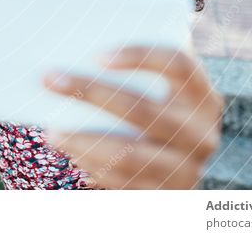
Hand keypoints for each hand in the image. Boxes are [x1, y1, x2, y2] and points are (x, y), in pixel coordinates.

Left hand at [43, 46, 222, 188]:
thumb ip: (133, 71)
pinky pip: (124, 181)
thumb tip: (75, 56)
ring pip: (129, 154)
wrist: (181, 158)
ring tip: (51, 131)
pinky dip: (93, 164)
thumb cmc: (159, 105)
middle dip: (90, 93)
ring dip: (83, 141)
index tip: (95, 56)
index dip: (139, 57)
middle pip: (141, 110)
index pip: (177, 64)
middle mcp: (201, 132)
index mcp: (201, 94)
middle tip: (50, 79)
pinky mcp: (166, 194)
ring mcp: (186, 168)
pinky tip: (70, 150)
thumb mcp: (161, 87)